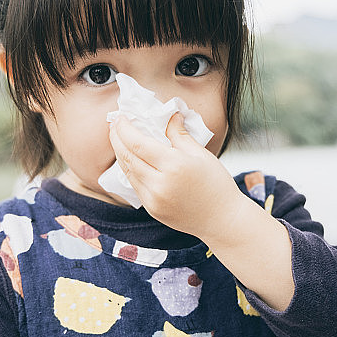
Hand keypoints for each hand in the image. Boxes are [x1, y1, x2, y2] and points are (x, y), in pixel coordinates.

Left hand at [108, 113, 246, 240]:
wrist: (222, 219)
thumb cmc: (217, 185)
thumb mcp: (201, 154)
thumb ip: (180, 135)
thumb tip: (171, 116)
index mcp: (174, 166)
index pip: (138, 143)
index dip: (124, 129)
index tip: (120, 117)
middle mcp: (159, 184)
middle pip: (127, 157)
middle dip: (116, 138)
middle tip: (114, 124)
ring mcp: (153, 199)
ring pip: (127, 172)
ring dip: (120, 153)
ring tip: (119, 139)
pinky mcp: (152, 210)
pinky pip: (135, 185)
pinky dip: (130, 170)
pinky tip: (131, 160)